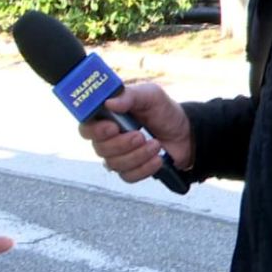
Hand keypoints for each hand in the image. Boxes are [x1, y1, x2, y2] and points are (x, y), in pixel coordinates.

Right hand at [78, 82, 192, 182]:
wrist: (185, 134)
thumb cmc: (163, 112)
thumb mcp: (150, 95)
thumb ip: (130, 95)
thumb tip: (109, 102)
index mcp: (108, 116)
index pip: (86, 126)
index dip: (95, 130)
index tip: (112, 127)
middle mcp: (108, 137)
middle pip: (99, 148)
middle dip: (121, 144)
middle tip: (140, 135)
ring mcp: (118, 155)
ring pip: (113, 164)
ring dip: (137, 155)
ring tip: (155, 144)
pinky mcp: (130, 169)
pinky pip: (128, 175)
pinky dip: (144, 168)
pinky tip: (157, 158)